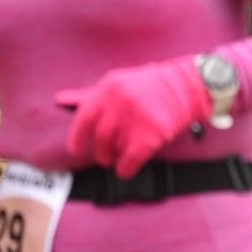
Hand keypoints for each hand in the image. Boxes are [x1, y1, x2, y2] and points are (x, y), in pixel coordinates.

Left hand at [55, 58, 212, 179]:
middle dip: (101, 152)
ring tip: (119, 159)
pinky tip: (128, 169)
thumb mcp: (119, 83)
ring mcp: (136, 118)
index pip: (84, 117)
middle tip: (105, 157)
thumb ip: (90, 94)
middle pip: (100, 137)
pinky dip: (127, 168)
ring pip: (115, 149)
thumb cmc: (153, 85)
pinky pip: (131, 159)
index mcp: (109, 88)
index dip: (77, 137)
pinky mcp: (151, 133)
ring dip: (114, 159)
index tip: (75, 150)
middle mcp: (120, 102)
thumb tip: (61, 100)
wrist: (190, 86)